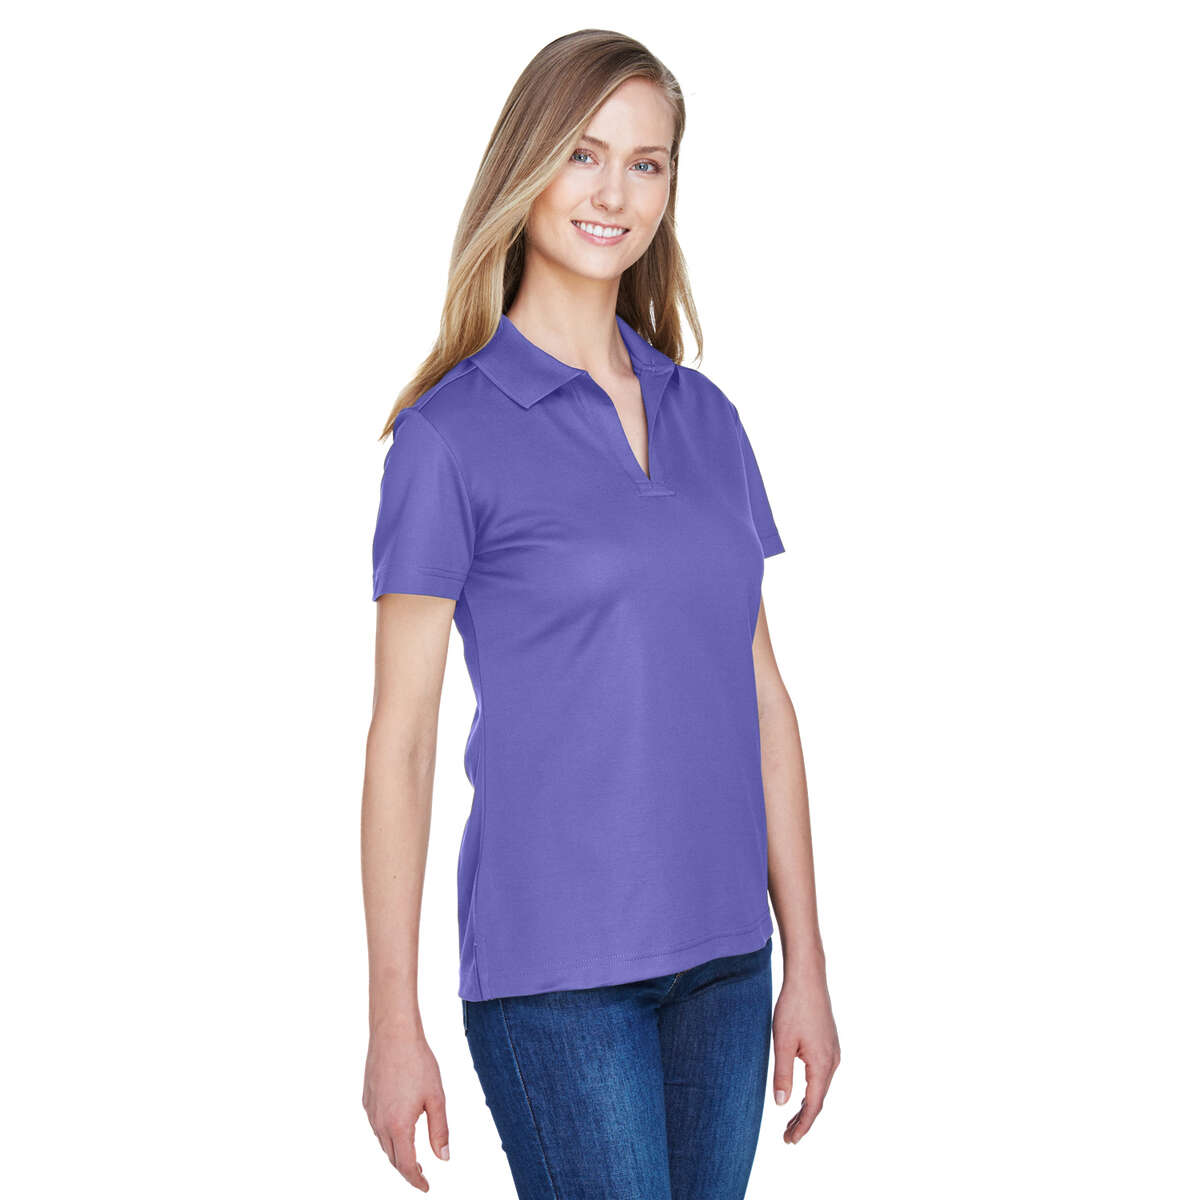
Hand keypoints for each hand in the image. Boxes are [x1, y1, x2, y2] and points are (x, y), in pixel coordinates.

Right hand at [363, 1026, 450, 1190]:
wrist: (393, 1035)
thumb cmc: (418, 1062)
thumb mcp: (436, 1098)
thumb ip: (439, 1131)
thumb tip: (443, 1158)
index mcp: (398, 1126)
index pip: (406, 1165)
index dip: (416, 1179)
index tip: (425, 1187)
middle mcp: (380, 1123)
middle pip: (392, 1157)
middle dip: (406, 1168)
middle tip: (421, 1174)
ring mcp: (371, 1111)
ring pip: (383, 1142)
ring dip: (396, 1152)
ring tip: (411, 1153)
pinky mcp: (367, 1099)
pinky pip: (376, 1125)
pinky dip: (387, 1134)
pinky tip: (397, 1127)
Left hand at [772, 970, 840, 1143]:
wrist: (808, 979)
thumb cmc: (793, 1008)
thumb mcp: (782, 1042)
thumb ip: (783, 1074)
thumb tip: (782, 1104)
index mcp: (822, 1064)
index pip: (813, 1105)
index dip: (802, 1125)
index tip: (789, 1141)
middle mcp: (833, 1061)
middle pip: (819, 1099)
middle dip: (804, 1120)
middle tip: (787, 1137)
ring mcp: (833, 1052)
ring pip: (821, 1087)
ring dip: (808, 1105)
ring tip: (792, 1120)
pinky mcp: (830, 1044)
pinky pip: (822, 1074)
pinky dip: (812, 1089)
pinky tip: (802, 1092)